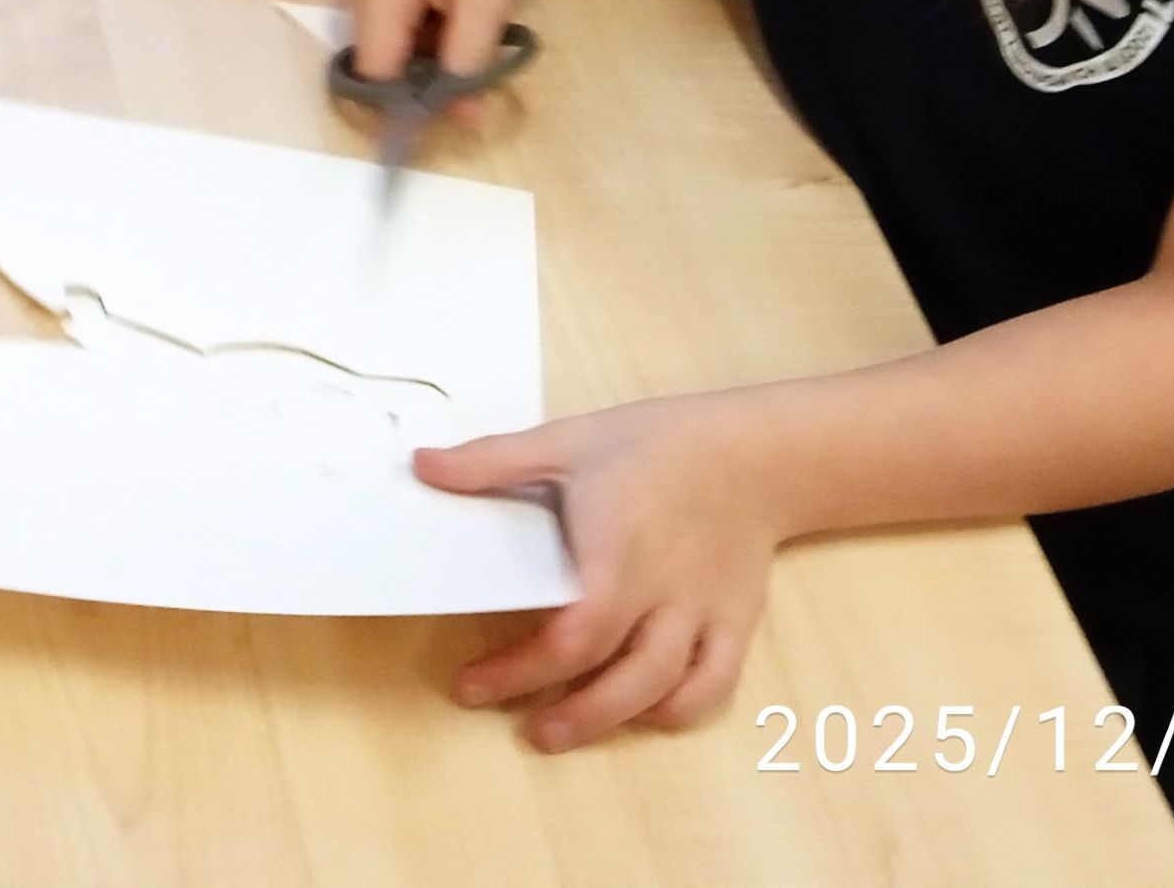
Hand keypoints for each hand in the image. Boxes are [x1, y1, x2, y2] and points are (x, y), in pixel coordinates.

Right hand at [331, 0, 542, 90]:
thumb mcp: (489, 7)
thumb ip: (469, 66)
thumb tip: (462, 121)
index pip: (376, 68)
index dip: (407, 96)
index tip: (445, 102)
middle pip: (369, 54)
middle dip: (410, 70)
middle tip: (455, 55)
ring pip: (369, 38)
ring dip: (406, 48)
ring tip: (446, 23)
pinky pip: (369, 16)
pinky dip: (399, 26)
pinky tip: (431, 5)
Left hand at [417, 391, 794, 749]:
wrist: (752, 451)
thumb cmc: (654, 444)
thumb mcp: (567, 440)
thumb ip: (492, 461)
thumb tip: (421, 467)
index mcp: (617, 548)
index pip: (574, 629)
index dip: (521, 668)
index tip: (472, 683)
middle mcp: (663, 589)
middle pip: (614, 670)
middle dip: (560, 708)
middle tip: (513, 722)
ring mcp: (702, 612)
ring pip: (663, 687)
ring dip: (609, 720)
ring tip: (557, 733)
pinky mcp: (735, 623)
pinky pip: (713, 684)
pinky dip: (678, 709)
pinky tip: (640, 713)